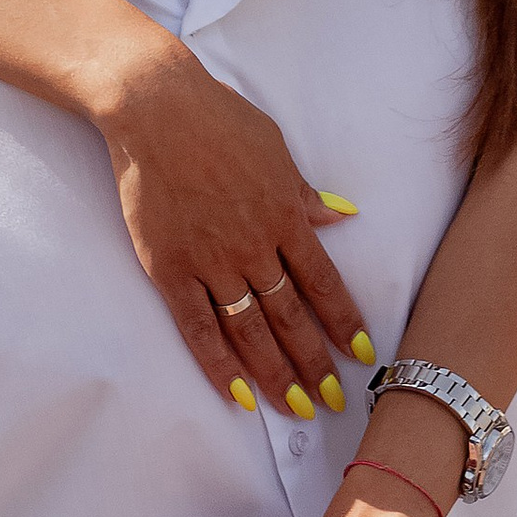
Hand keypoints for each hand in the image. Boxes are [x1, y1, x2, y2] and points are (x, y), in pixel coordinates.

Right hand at [91, 44, 368, 417]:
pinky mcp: (170, 269)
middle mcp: (254, 246)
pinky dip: (218, 364)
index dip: (344, 323)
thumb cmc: (219, 118)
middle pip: (292, 317)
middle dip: (316, 363)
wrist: (155, 108)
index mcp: (285, 215)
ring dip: (276, 374)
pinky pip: (198, 327)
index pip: (323, 283)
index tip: (361, 356)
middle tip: (333, 401)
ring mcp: (211, 261)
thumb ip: (304, 193)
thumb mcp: (276, 149)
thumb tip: (341, 216)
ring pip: (251, 331)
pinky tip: (236, 394)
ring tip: (295, 408)